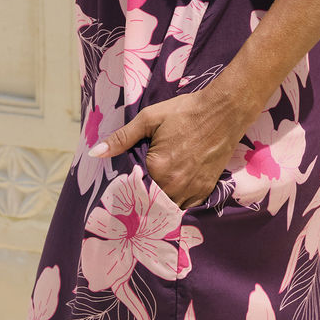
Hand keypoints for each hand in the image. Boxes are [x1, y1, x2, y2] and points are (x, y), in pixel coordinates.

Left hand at [90, 83, 250, 209]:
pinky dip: (177, 202)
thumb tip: (96, 153)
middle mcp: (175, 184)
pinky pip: (187, 206)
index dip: (127, 191)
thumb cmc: (185, 112)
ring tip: (152, 195)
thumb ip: (122, 138)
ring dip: (160, 204)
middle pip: (151, 204)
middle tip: (135, 195)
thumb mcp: (149, 119)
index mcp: (158, 168)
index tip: (120, 192)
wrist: (223, 111)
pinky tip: (171, 191)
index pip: (133, 191)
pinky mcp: (206, 189)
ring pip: (169, 208)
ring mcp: (192, 189)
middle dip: (142, 201)